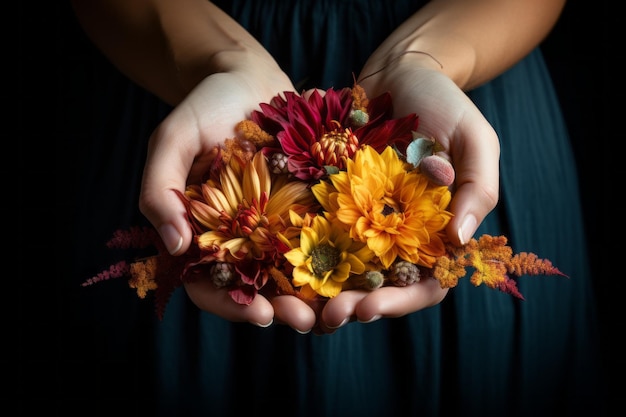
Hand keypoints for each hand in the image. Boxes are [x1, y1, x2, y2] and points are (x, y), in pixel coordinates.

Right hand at [139, 67, 322, 329]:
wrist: (248, 76)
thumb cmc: (204, 106)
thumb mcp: (172, 140)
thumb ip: (159, 190)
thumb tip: (175, 248)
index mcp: (205, 232)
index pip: (210, 284)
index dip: (231, 305)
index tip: (260, 314)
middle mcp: (242, 236)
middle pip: (259, 288)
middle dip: (283, 309)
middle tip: (306, 321)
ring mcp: (278, 223)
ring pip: (295, 273)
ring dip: (315, 295)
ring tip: (338, 307)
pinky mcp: (309, 206)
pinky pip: (324, 238)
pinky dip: (340, 258)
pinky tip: (360, 270)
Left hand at [305, 53, 499, 332]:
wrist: (399, 70)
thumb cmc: (444, 103)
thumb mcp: (474, 139)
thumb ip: (477, 187)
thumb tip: (461, 240)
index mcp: (435, 231)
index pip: (425, 284)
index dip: (401, 302)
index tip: (370, 307)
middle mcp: (396, 234)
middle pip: (379, 286)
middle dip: (354, 306)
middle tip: (328, 316)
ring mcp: (362, 219)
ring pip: (342, 270)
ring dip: (322, 292)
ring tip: (296, 305)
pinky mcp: (332, 201)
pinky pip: (315, 233)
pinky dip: (300, 254)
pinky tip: (278, 265)